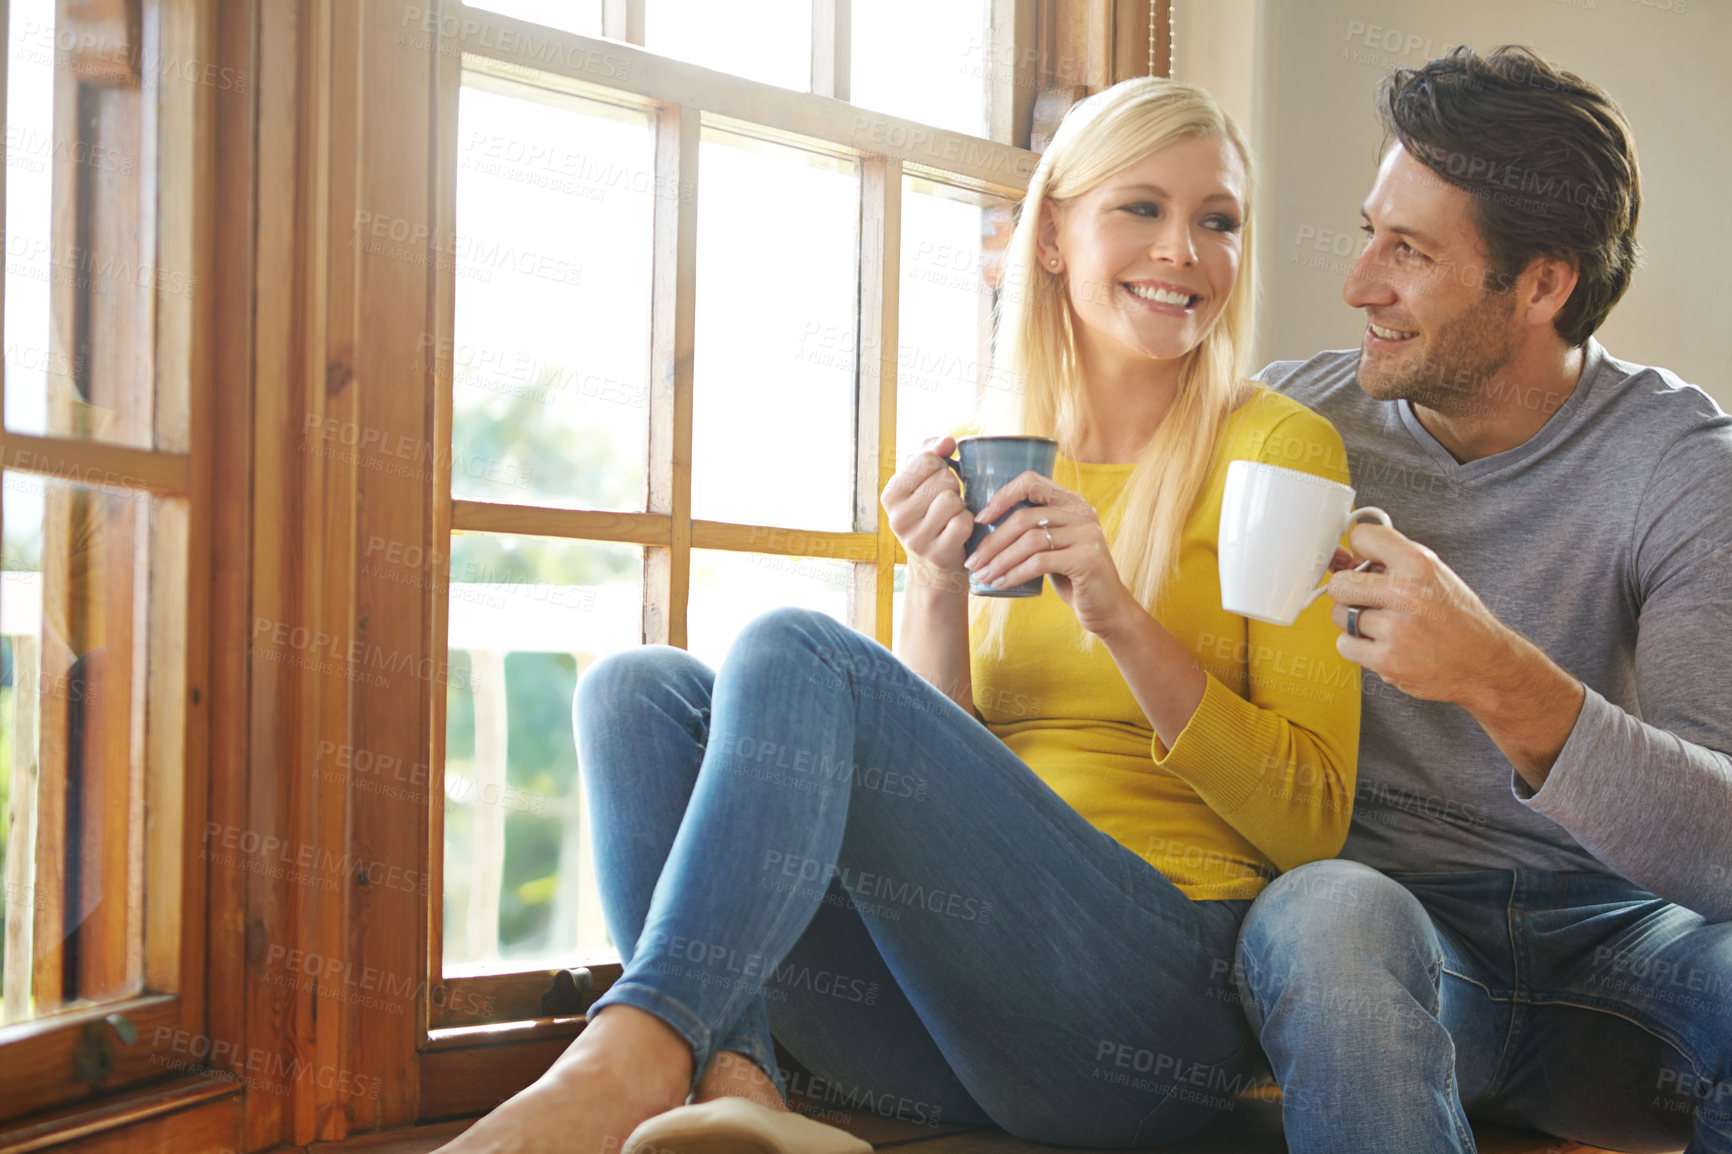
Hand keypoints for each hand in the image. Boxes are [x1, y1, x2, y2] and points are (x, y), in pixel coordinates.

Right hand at [881, 437, 972, 589]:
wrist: (933, 567)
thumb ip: (931, 453)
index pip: (926, 459)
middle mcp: (897, 517)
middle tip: (945, 504)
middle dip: (952, 487)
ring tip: (951, 516)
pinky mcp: (937, 553)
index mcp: (890, 495)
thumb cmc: (931, 515)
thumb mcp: (923, 483)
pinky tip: (958, 531)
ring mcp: (916, 538)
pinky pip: (963, 522)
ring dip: (960, 506)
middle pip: (943, 479)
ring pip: (952, 500)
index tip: (936, 482)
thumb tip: (946, 441)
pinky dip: (968, 523)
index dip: (941, 466)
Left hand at [967, 472, 1136, 636]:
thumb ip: (1032, 530)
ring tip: (983, 575)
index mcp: (1071, 502)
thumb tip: (983, 526)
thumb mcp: (1053, 547)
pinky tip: (1001, 584)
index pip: (1031, 482)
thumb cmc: (1072, 578)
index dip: (1002, 497)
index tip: (980, 520)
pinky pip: (1039, 562)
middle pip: (1024, 517)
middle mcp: (1082, 512)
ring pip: (1030, 541)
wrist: (1106, 609)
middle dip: (992, 541)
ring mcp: (1087, 534)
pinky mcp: (1086, 558)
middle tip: (973, 561)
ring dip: (1000, 560)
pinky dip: (1015, 574)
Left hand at [1326, 523, 1523, 706]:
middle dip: (1349, 591)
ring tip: (1385, 625)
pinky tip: (1384, 644)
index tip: (1361, 562)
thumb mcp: (1434, 573)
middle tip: (1368, 600)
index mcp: (1419, 563)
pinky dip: (1358, 647)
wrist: (1484, 662)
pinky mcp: (1387, 659)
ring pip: (1339, 615)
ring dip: (1355, 621)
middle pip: (1339, 582)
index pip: (1361, 537)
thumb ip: (1393, 559)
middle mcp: (1406, 593)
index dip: (1358, 551)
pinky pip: (1344, 645)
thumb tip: (1346, 556)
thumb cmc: (1457, 617)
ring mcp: (1395, 628)